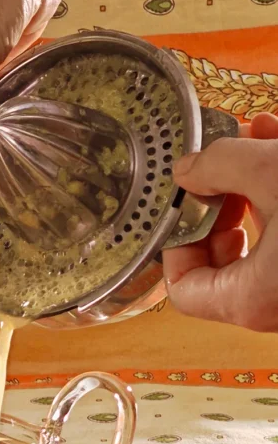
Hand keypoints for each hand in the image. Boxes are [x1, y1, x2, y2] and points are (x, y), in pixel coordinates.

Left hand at [163, 113, 277, 330]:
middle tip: (222, 164)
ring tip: (256, 138)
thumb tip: (188, 168)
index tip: (187, 197)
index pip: (182, 288)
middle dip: (219, 202)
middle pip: (221, 262)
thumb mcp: (277, 172)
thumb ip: (223, 166)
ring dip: (252, 187)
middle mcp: (272, 305)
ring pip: (260, 240)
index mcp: (249, 300)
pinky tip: (277, 140)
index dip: (176, 239)